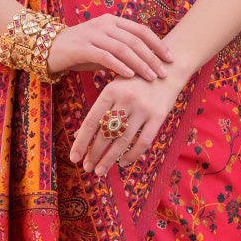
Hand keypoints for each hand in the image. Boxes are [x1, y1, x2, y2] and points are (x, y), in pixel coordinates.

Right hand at [46, 14, 172, 80]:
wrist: (49, 48)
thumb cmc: (80, 51)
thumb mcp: (103, 47)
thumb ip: (121, 50)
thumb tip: (147, 62)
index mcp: (112, 21)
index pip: (140, 30)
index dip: (157, 44)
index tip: (170, 58)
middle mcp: (104, 24)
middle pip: (135, 40)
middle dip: (152, 57)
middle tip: (164, 72)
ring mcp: (93, 34)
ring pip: (123, 48)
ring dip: (140, 63)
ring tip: (151, 77)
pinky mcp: (82, 47)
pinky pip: (105, 56)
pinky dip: (119, 66)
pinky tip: (129, 76)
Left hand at [69, 72, 185, 175]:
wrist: (167, 69)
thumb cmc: (135, 81)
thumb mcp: (115, 88)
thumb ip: (100, 110)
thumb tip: (80, 135)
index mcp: (110, 91)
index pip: (91, 122)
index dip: (81, 142)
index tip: (74, 158)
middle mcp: (125, 99)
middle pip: (105, 133)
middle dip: (94, 154)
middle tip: (87, 168)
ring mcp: (143, 108)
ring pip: (122, 141)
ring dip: (109, 159)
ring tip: (100, 171)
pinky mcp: (158, 116)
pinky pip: (143, 142)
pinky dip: (132, 155)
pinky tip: (123, 163)